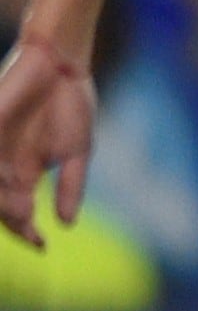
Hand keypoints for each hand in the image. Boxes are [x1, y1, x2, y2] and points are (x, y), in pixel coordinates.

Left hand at [0, 37, 98, 245]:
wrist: (62, 65)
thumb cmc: (70, 103)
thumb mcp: (77, 152)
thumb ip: (71, 187)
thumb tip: (67, 223)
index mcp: (24, 173)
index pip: (17, 211)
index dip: (27, 232)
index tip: (42, 245)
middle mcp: (5, 165)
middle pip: (1, 204)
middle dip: (13, 221)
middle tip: (29, 226)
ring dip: (4, 203)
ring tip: (22, 210)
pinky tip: (12, 182)